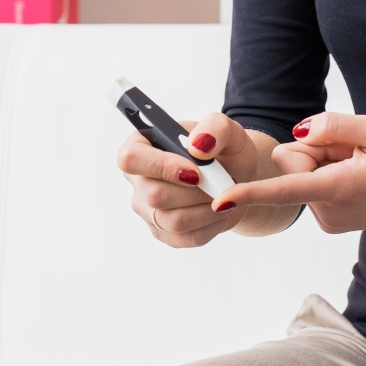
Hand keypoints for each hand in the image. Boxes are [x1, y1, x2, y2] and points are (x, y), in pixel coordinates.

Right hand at [117, 112, 273, 248]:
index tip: (196, 171)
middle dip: (196, 191)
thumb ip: (215, 127)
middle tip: (221, 182)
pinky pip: (185, 238)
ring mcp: (146, 209)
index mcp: (142, 145)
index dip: (162, 166)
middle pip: (153, 195)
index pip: (130, 159)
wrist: (235, 178)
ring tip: (223, 196)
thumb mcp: (228, 129)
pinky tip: (219, 211)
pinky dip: (211, 225)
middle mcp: (137, 179)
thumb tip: (197, 145)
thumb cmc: (224, 150)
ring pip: (172, 221)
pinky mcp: (162, 232)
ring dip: (207, 210)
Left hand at [213, 112, 365, 232]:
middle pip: (293, 161)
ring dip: (329, 159)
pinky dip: (333, 171)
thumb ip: (332, 125)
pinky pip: (314, 180)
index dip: (249, 192)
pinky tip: (362, 173)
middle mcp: (328, 211)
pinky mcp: (331, 219)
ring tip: (365, 164)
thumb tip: (297, 133)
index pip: (283, 189)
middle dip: (317, 147)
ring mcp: (329, 219)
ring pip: (304, 170)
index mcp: (337, 189)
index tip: (220, 201)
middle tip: (358, 150)